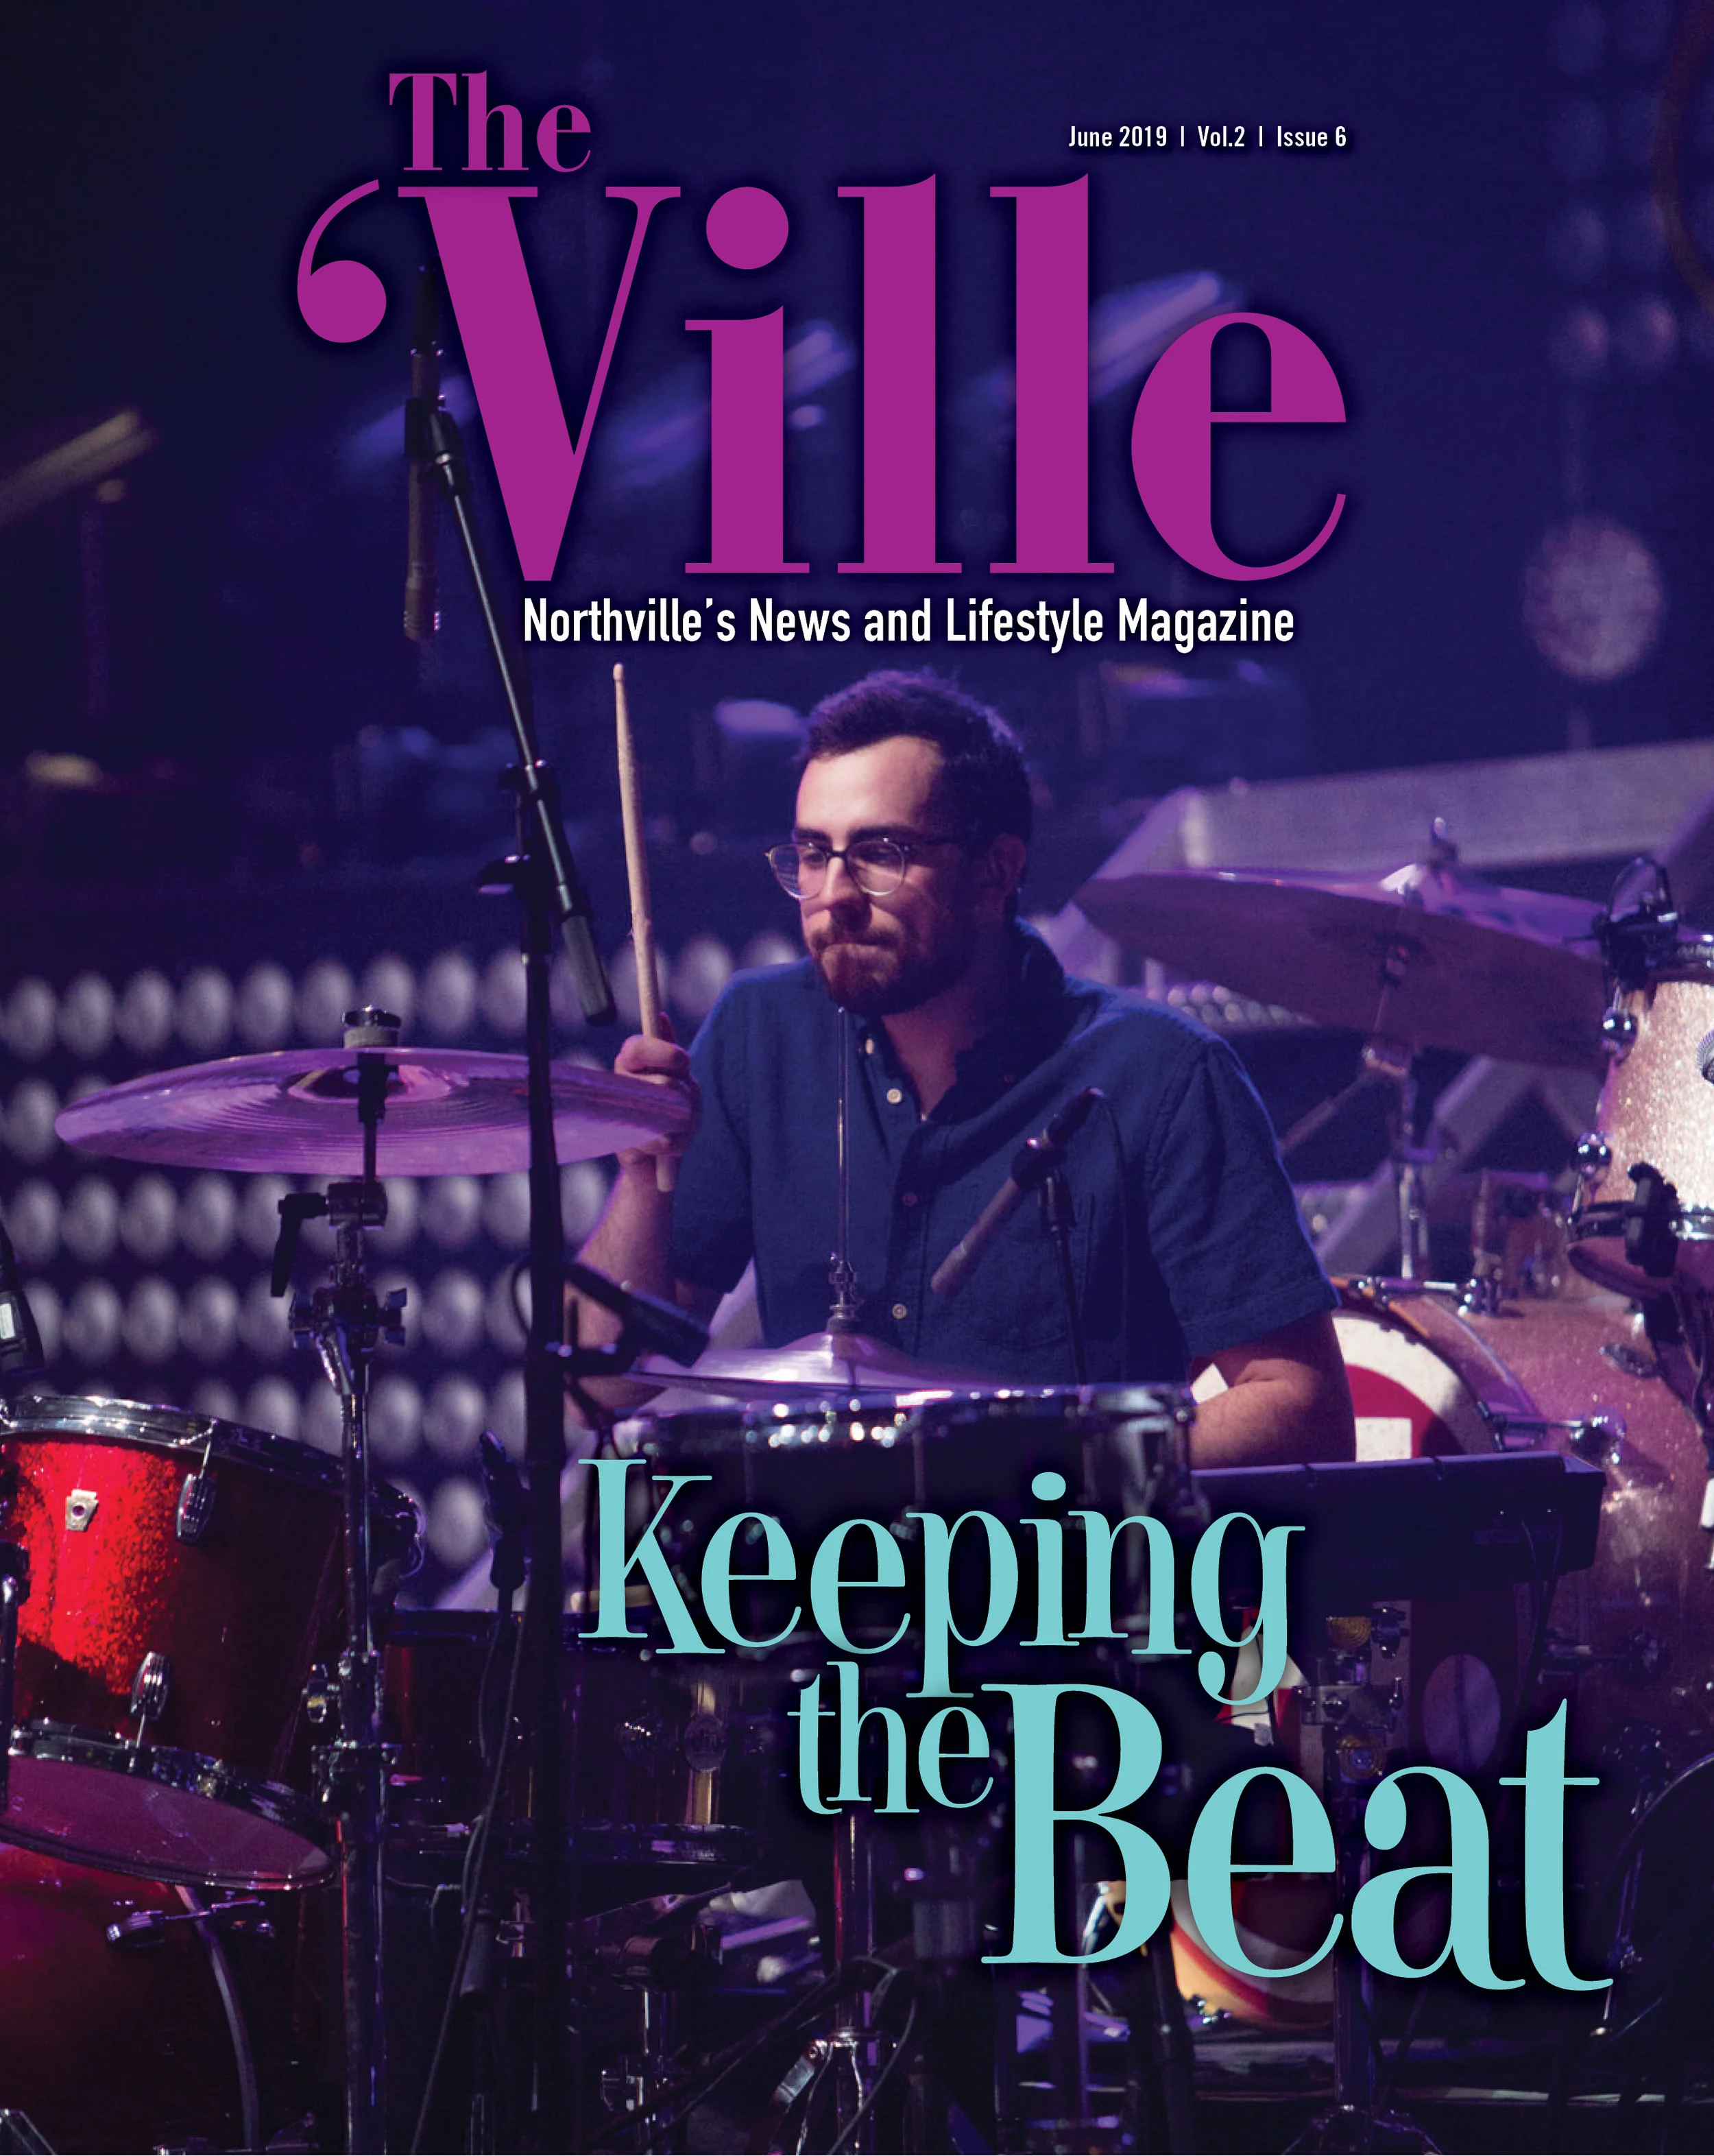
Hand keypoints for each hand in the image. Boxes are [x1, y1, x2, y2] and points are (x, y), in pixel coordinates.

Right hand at [613, 1019, 698, 1173]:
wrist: (657, 1166)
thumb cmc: (670, 1116)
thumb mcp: (678, 1080)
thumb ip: (670, 1053)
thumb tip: (661, 1018)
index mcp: (629, 1067)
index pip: (636, 1048)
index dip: (663, 1052)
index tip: (684, 1062)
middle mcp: (619, 1087)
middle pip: (661, 1082)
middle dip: (683, 1094)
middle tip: (684, 1103)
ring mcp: (619, 1118)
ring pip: (664, 1111)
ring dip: (684, 1120)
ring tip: (680, 1126)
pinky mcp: (624, 1147)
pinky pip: (660, 1141)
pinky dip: (676, 1143)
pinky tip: (672, 1145)